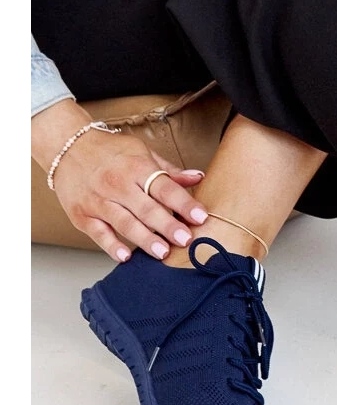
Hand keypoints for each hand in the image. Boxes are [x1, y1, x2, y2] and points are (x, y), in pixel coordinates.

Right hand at [32, 101, 208, 261]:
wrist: (66, 148)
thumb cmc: (110, 151)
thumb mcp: (142, 152)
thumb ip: (170, 170)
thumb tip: (198, 178)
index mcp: (137, 166)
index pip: (165, 187)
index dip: (184, 203)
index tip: (201, 217)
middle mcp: (117, 184)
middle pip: (146, 208)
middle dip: (168, 225)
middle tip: (186, 240)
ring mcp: (98, 201)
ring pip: (124, 223)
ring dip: (145, 239)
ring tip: (163, 253)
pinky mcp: (82, 215)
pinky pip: (98, 233)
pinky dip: (111, 245)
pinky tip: (125, 256)